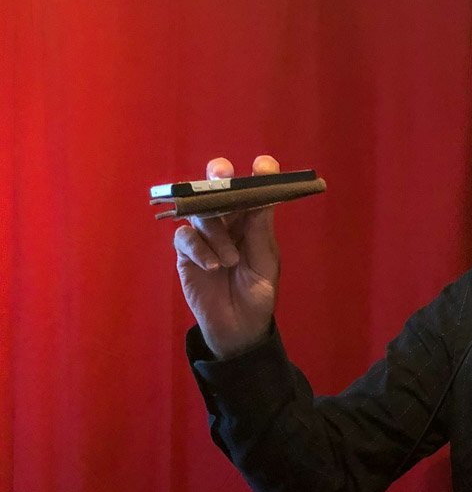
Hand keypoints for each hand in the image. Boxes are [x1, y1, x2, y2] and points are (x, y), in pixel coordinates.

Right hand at [174, 155, 281, 358]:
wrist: (239, 326)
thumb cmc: (258, 292)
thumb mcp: (265, 263)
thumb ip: (260, 231)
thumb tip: (263, 198)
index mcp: (251, 219)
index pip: (253, 189)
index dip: (259, 173)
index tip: (264, 165)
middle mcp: (227, 220)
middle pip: (216, 187)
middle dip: (218, 177)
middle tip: (223, 176)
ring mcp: (204, 235)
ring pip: (200, 213)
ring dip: (216, 234)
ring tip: (231, 261)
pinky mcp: (186, 252)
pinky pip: (185, 237)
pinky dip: (200, 249)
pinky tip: (213, 266)